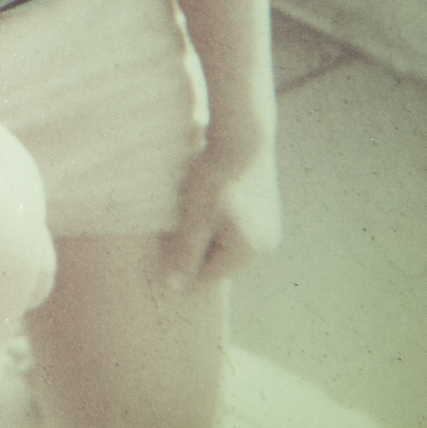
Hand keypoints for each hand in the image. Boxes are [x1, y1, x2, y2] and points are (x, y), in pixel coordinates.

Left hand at [162, 129, 280, 289]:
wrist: (243, 138)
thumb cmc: (216, 178)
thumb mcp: (195, 218)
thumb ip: (185, 254)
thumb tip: (173, 289)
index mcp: (248, 254)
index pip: (206, 278)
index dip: (178, 268)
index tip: (158, 251)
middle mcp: (265, 249)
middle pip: (216, 262)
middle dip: (193, 250)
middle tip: (171, 226)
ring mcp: (268, 232)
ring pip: (223, 245)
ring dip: (203, 235)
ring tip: (189, 211)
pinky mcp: (265, 215)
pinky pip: (233, 231)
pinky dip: (215, 223)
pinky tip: (204, 204)